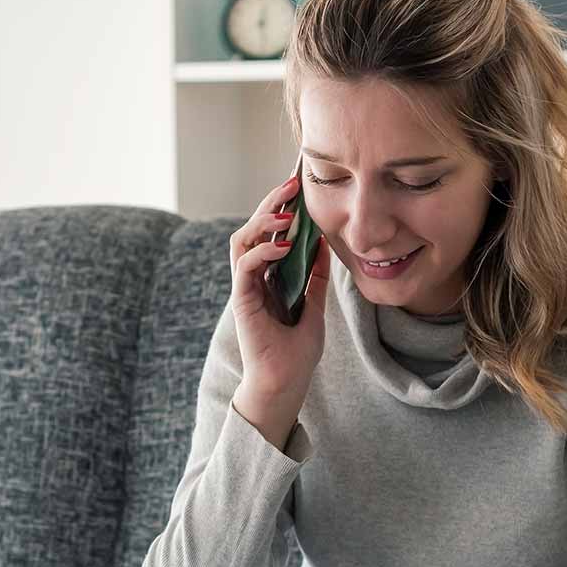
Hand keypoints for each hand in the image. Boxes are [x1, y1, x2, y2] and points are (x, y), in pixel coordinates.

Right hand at [228, 175, 330, 402]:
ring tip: (286, 213)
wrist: (287, 382)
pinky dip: (262, 252)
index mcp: (269, 277)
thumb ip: (315, 276)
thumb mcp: (315, 305)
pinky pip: (245, 267)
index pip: (270, 233)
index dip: (282, 208)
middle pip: (254, 229)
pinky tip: (283, 246)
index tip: (300, 188)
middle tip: (291, 184)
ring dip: (262, 222)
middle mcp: (254, 278)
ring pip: (242, 241)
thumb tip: (324, 243)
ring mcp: (245, 288)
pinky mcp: (242, 301)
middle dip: (271, 203)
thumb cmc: (297, 351)